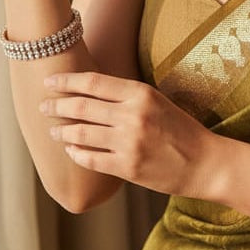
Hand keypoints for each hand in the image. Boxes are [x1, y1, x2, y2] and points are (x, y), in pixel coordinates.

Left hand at [39, 71, 222, 200]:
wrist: (205, 162)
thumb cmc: (180, 130)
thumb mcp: (156, 101)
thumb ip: (125, 96)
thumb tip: (88, 91)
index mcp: (140, 94)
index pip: (93, 83)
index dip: (66, 81)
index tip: (49, 82)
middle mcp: (133, 116)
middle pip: (82, 106)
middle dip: (57, 105)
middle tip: (43, 106)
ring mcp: (129, 143)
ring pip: (81, 133)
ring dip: (62, 131)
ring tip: (53, 130)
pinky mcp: (128, 167)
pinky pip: (91, 159)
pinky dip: (76, 153)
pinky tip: (71, 150)